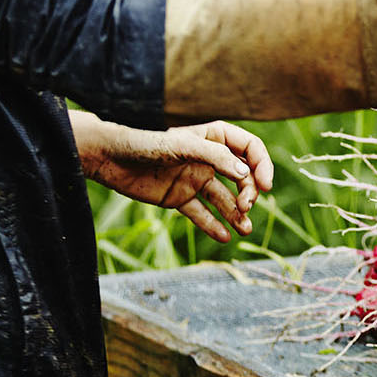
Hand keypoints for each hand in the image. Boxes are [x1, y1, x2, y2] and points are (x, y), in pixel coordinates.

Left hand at [68, 111, 274, 241]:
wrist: (110, 159)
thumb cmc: (146, 143)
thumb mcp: (182, 146)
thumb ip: (215, 158)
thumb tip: (244, 173)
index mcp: (212, 138)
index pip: (248, 149)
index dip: (261, 165)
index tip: (265, 185)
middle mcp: (208, 159)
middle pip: (241, 177)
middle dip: (248, 192)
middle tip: (245, 207)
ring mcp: (194, 179)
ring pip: (224, 199)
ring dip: (236, 214)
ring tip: (245, 230)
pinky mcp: (179, 198)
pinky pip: (201, 214)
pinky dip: (213, 226)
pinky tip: (224, 237)